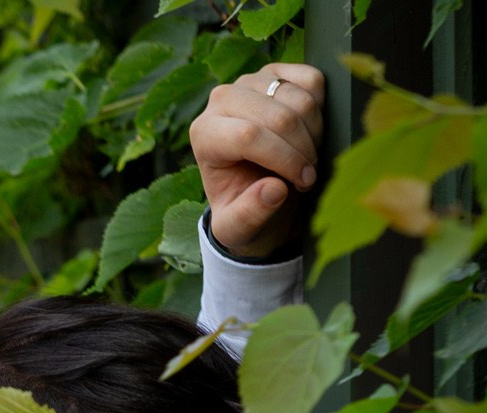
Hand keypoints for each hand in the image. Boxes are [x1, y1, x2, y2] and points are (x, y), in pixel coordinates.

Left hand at [190, 63, 324, 259]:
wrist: (254, 190)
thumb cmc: (242, 209)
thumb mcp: (238, 227)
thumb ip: (250, 214)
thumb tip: (275, 190)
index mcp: (204, 134)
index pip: (249, 136)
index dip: (284, 159)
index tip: (304, 181)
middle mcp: (222, 99)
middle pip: (278, 116)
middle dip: (303, 150)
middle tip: (308, 176)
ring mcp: (251, 80)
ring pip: (299, 99)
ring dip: (315, 135)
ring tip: (308, 160)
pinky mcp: (277, 72)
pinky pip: (313, 80)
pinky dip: (322, 109)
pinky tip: (311, 134)